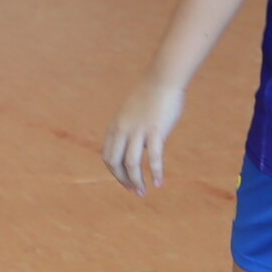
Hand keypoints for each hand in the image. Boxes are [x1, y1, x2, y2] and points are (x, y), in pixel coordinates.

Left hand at [101, 79, 185, 195]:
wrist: (163, 79)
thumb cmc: (151, 95)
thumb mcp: (133, 113)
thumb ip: (131, 129)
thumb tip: (139, 147)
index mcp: (115, 125)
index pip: (108, 155)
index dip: (114, 171)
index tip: (124, 181)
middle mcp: (123, 129)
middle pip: (114, 162)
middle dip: (122, 180)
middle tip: (133, 190)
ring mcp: (138, 130)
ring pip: (131, 164)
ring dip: (136, 181)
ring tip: (142, 191)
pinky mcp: (155, 131)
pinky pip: (153, 158)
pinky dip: (155, 172)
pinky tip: (159, 183)